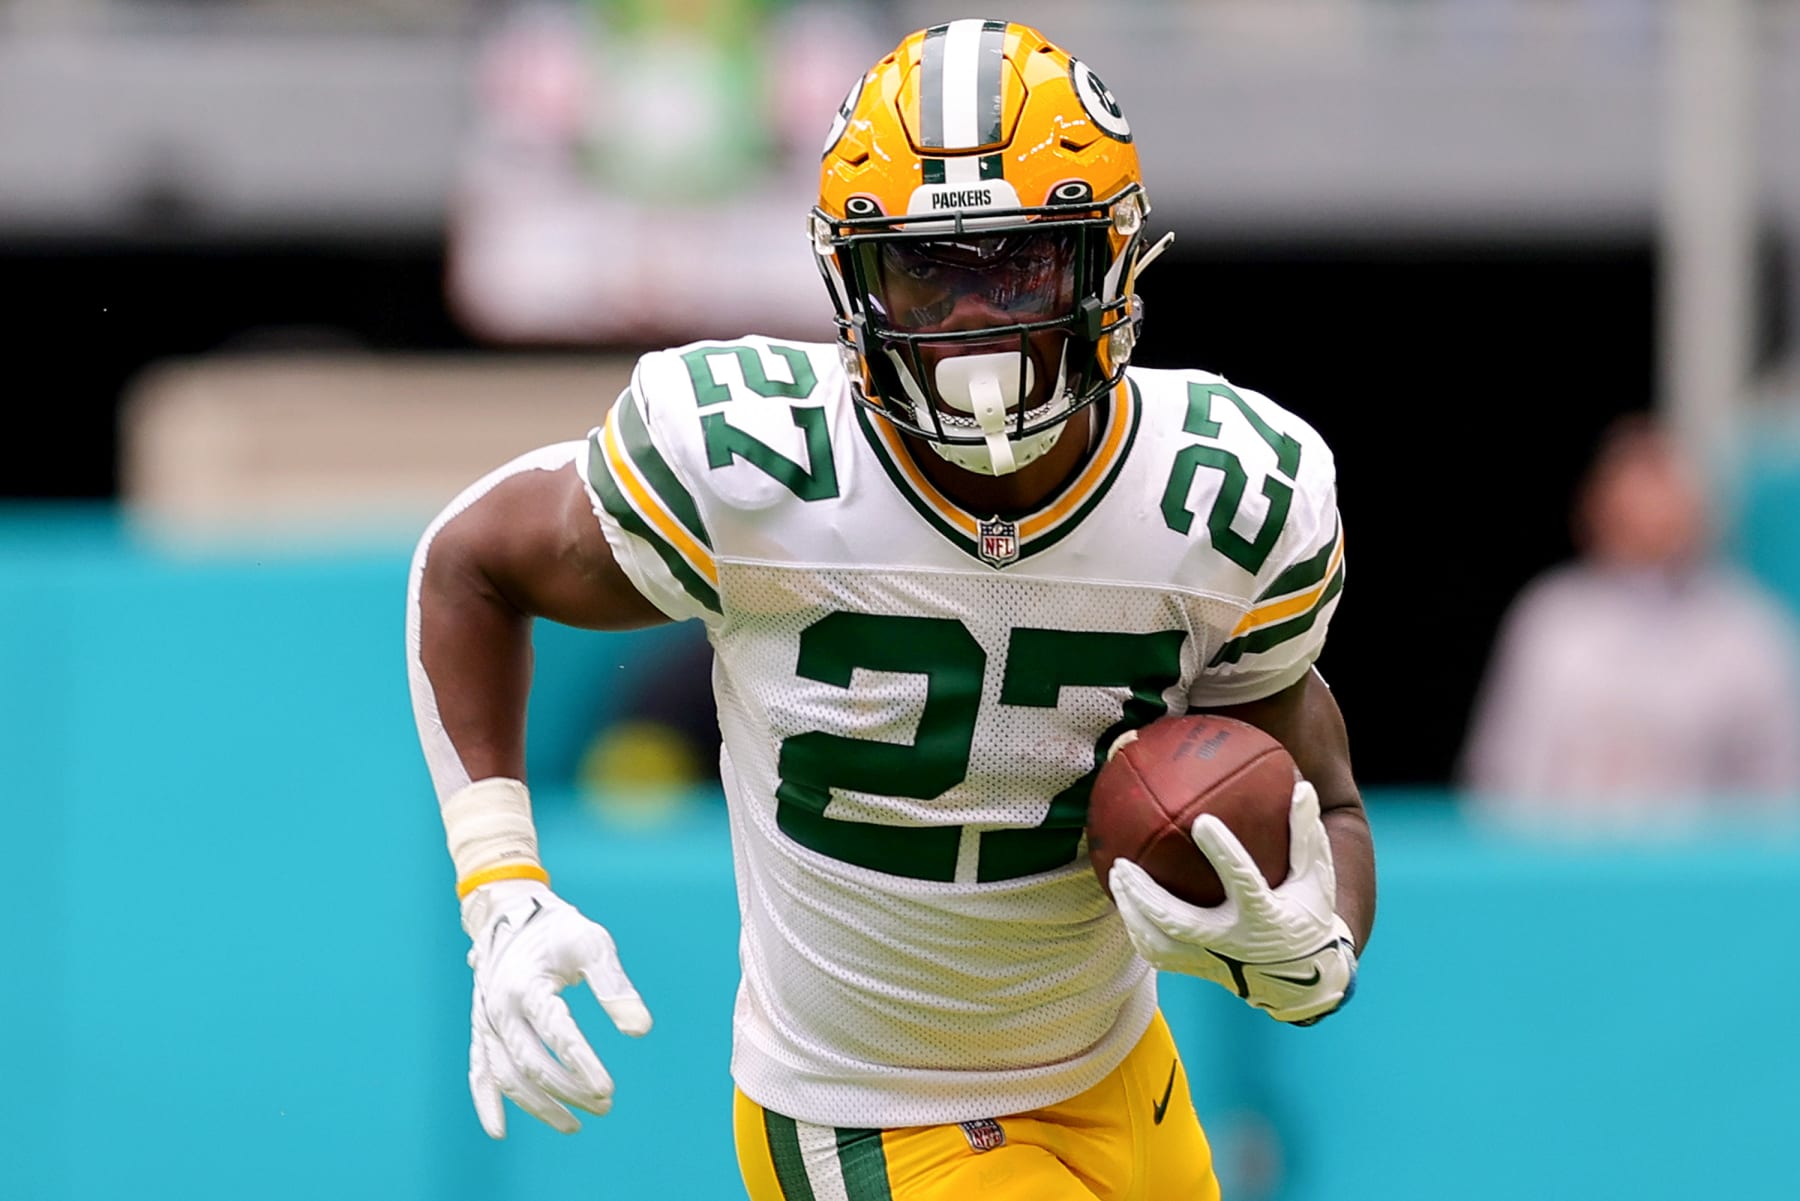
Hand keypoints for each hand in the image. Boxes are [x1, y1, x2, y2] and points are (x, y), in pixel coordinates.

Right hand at [462, 878, 652, 1136]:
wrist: (510, 912)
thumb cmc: (558, 930)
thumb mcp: (593, 944)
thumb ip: (615, 987)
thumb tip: (640, 1030)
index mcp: (528, 985)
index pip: (558, 1035)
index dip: (583, 1065)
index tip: (608, 1089)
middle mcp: (500, 1008)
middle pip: (533, 1063)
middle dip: (569, 1090)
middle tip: (606, 1105)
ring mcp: (486, 1022)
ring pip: (507, 1076)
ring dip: (539, 1106)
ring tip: (574, 1125)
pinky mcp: (480, 1029)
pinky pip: (478, 1071)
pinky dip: (486, 1102)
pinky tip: (500, 1130)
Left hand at [1109, 779, 1356, 1023]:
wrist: (1303, 978)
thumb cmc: (1308, 915)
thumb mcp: (1316, 878)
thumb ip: (1307, 835)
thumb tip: (1301, 786)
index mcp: (1266, 917)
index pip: (1243, 882)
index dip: (1224, 853)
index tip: (1202, 821)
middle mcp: (1234, 943)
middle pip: (1181, 923)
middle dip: (1147, 895)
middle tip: (1123, 864)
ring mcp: (1213, 961)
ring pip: (1160, 945)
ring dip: (1132, 913)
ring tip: (1115, 878)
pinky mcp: (1199, 970)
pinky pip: (1158, 955)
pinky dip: (1137, 930)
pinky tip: (1124, 902)